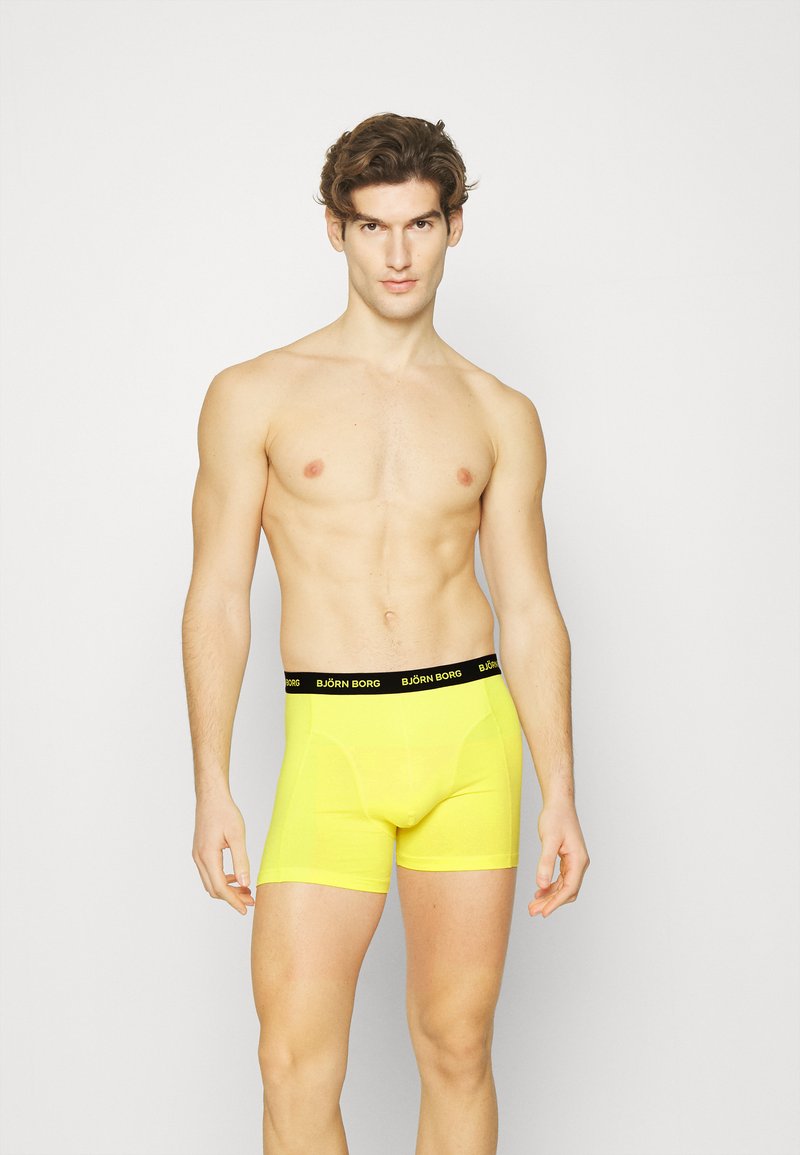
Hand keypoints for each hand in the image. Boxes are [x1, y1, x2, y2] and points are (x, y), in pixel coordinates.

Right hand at [192, 790, 254, 915]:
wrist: (211, 796)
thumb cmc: (224, 812)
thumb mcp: (237, 836)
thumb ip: (241, 861)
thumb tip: (245, 884)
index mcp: (208, 856)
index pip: (220, 887)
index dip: (233, 901)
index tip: (245, 909)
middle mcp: (199, 858)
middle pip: (214, 889)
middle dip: (231, 898)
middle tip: (250, 900)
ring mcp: (198, 855)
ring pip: (211, 882)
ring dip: (227, 889)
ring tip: (246, 890)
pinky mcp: (201, 851)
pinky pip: (210, 873)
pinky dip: (222, 879)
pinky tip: (236, 877)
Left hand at [528, 799, 589, 918]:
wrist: (559, 803)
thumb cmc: (556, 817)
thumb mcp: (549, 839)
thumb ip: (545, 862)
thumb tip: (541, 885)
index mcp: (579, 859)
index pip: (570, 888)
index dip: (556, 902)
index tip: (543, 912)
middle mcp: (579, 863)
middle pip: (567, 891)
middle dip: (551, 902)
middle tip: (533, 911)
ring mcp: (574, 862)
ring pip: (563, 886)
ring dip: (549, 896)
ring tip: (533, 905)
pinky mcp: (567, 859)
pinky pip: (561, 879)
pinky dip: (550, 887)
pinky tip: (539, 891)